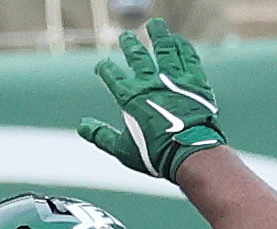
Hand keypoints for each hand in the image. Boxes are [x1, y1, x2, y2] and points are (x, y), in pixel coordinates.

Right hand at [78, 18, 225, 182]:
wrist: (190, 153)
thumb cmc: (156, 155)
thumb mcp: (123, 150)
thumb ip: (102, 136)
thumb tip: (82, 127)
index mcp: (130, 98)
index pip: (112, 76)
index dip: (106, 70)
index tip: (103, 66)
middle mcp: (150, 83)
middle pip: (138, 57)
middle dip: (130, 45)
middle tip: (126, 37)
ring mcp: (173, 80)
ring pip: (164, 49)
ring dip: (158, 35)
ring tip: (154, 25)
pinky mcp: (194, 81)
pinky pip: (187, 58)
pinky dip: (182, 47)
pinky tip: (178, 41)